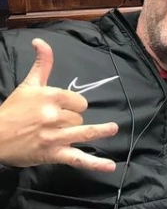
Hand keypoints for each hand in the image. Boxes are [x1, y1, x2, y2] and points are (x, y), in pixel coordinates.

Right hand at [0, 39, 117, 171]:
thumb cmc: (12, 110)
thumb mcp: (28, 84)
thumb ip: (42, 63)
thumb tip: (41, 41)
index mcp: (51, 97)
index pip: (79, 101)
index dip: (73, 106)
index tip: (62, 109)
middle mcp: (55, 115)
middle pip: (79, 118)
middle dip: (71, 121)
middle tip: (53, 124)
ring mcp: (54, 136)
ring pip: (83, 132)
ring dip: (100, 131)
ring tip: (112, 128)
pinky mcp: (52, 154)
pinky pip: (78, 159)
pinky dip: (94, 163)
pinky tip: (110, 167)